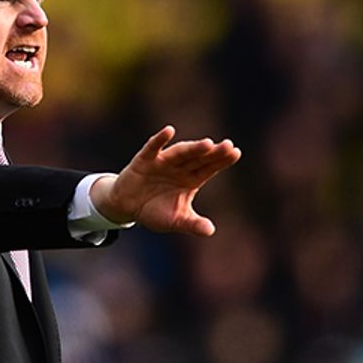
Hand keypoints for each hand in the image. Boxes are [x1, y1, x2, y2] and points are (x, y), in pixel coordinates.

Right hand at [90, 126, 241, 236]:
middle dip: (212, 152)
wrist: (127, 206)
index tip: (236, 153)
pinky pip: (153, 148)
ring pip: (180, 153)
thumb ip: (192, 224)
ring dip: (193, 148)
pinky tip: (169, 131)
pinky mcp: (144, 160)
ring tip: (207, 144)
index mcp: (191, 179)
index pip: (209, 168)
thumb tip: (210, 231)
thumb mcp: (175, 221)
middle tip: (228, 146)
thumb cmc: (155, 211)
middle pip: (199, 158)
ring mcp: (163, 162)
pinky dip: (160, 140)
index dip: (222, 161)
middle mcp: (180, 167)